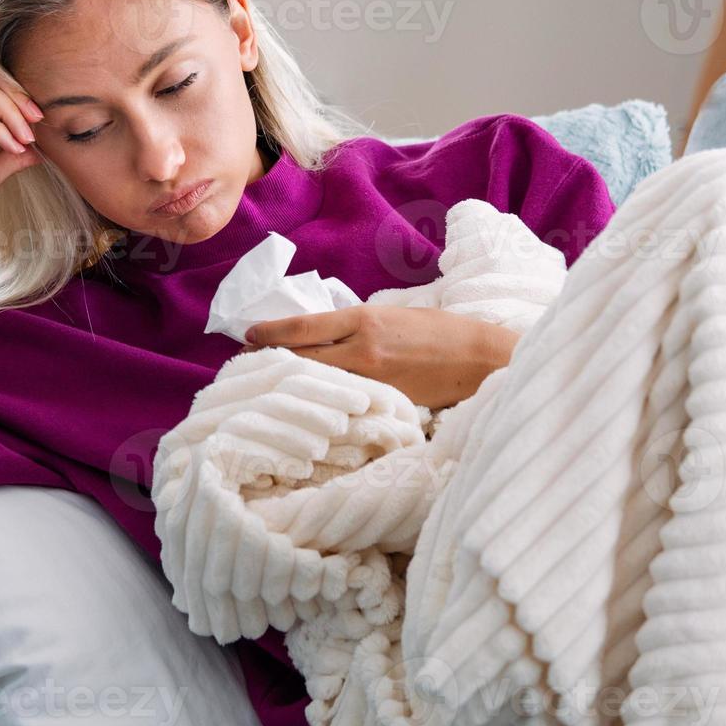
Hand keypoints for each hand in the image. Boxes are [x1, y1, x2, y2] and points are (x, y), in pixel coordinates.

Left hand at [238, 306, 519, 410]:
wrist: (480, 359)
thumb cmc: (439, 331)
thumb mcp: (393, 315)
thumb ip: (358, 325)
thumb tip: (320, 335)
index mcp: (364, 320)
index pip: (303, 327)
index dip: (269, 332)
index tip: (246, 335)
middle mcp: (362, 350)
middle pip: (300, 359)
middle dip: (269, 362)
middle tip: (245, 365)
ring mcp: (372, 382)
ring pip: (317, 385)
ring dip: (291, 385)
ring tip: (267, 388)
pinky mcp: (384, 406)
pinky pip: (343, 406)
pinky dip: (323, 405)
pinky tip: (309, 410)